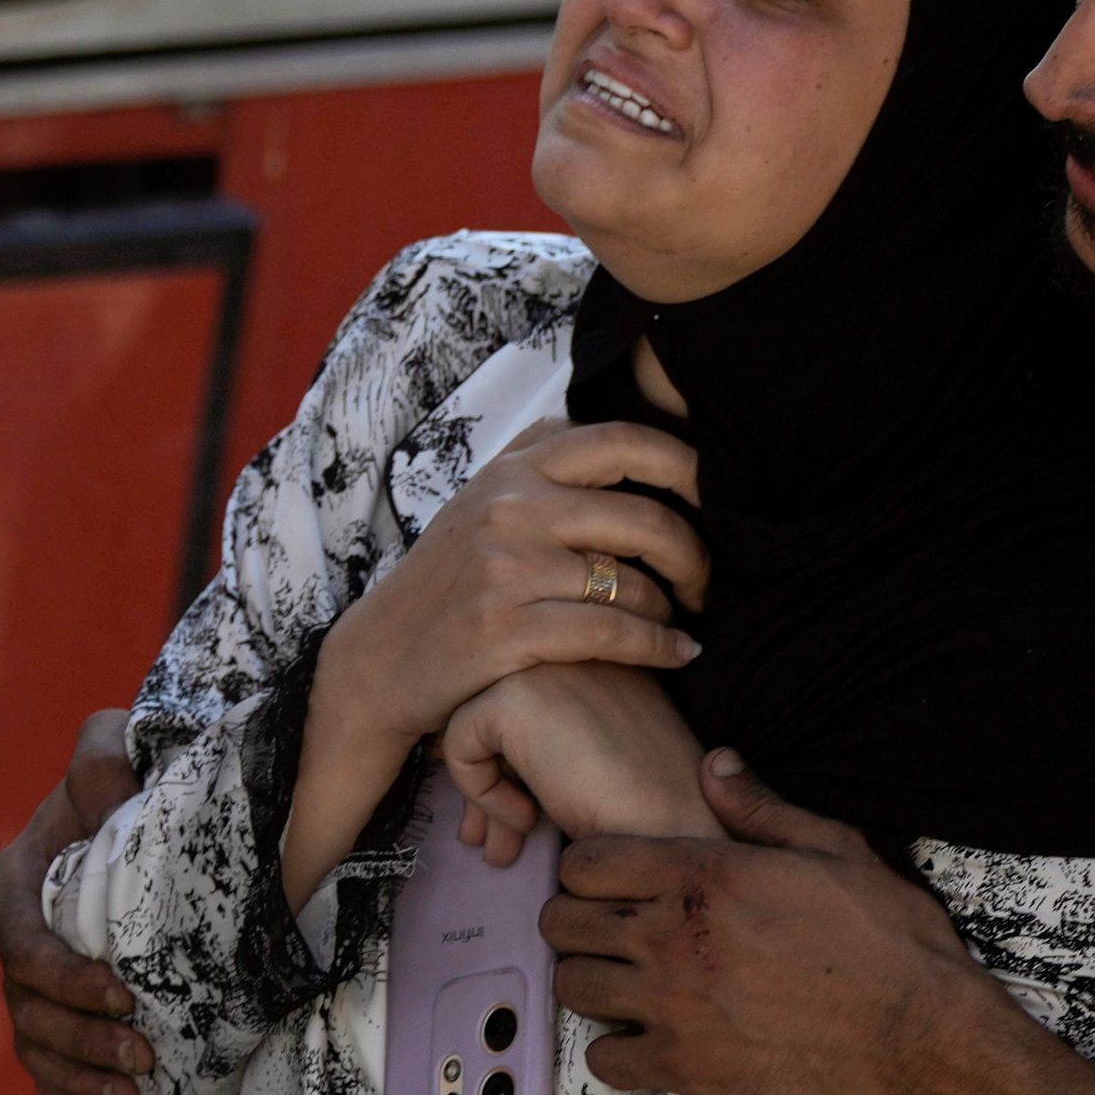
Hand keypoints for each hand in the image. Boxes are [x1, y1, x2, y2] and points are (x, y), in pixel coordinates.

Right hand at [0, 709, 146, 1094]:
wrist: (152, 813)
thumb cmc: (128, 774)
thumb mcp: (113, 746)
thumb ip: (101, 758)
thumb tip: (110, 800)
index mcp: (16, 884)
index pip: (24, 947)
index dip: (65, 980)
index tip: (123, 996)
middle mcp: (19, 938)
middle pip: (29, 1009)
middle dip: (81, 1041)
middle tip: (143, 1060)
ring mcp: (37, 981)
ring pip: (38, 1045)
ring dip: (77, 1078)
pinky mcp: (63, 1008)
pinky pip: (47, 1066)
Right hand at [290, 420, 710, 910]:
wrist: (380, 657)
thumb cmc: (451, 580)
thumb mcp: (484, 502)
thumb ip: (543, 465)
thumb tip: (619, 437)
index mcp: (515, 468)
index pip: (623, 440)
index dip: (687, 465)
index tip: (715, 499)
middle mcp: (511, 508)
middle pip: (644, 518)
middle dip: (695, 555)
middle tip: (706, 583)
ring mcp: (506, 568)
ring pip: (633, 583)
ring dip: (674, 609)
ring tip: (682, 622)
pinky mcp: (506, 629)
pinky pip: (612, 632)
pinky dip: (658, 646)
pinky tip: (679, 654)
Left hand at [443, 662, 713, 859]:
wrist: (675, 827)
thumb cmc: (652, 807)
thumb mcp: (594, 759)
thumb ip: (544, 749)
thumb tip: (480, 790)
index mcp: (597, 648)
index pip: (521, 690)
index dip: (511, 758)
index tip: (524, 810)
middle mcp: (569, 639)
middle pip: (489, 701)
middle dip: (485, 775)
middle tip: (497, 838)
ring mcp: (542, 659)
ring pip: (466, 715)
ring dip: (480, 789)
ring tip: (511, 840)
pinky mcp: (515, 695)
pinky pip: (459, 741)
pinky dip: (479, 793)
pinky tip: (525, 820)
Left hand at [543, 754, 987, 1094]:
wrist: (917, 1034)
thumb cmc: (888, 941)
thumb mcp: (836, 849)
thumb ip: (761, 807)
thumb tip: (715, 762)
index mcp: (705, 875)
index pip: (583, 862)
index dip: (587, 868)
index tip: (610, 881)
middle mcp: (673, 936)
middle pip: (561, 922)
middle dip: (576, 920)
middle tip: (609, 929)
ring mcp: (673, 1005)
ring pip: (572, 988)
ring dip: (591, 981)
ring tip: (625, 981)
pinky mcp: (685, 1067)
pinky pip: (604, 1061)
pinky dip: (618, 1051)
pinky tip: (649, 1038)